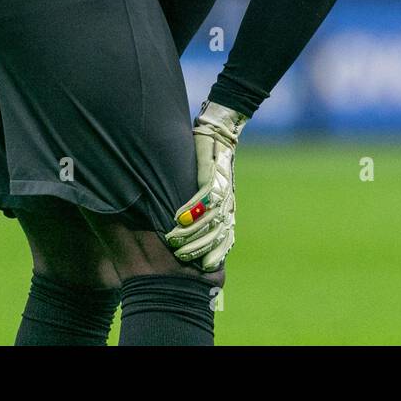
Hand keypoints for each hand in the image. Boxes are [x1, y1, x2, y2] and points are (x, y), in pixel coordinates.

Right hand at [165, 101, 247, 270]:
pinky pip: (204, 196)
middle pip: (217, 232)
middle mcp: (226, 201)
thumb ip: (200, 208)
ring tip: (173, 241)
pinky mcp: (213, 174)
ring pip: (209, 218)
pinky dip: (190, 209)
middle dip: (199, 248)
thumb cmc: (209, 162)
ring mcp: (221, 188)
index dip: (216, 253)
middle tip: (182, 259)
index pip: (225, 237)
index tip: (205, 268)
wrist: (220, 132)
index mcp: (227, 208)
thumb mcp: (208, 188)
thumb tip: (183, 230)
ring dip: (191, 232)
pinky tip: (177, 218)